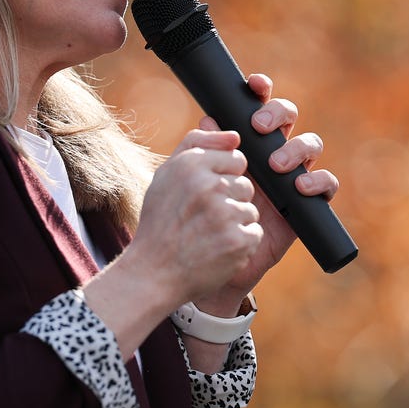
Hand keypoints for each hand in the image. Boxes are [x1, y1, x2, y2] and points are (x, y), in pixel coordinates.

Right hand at [127, 128, 263, 305]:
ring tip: (208, 234)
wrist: (154, 272)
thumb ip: (197, 145)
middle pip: (245, 184)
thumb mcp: (166, 176)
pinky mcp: (239, 240)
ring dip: (235, 223)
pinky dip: (240, 243)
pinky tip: (216, 249)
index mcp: (190, 165)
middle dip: (230, 200)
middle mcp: (209, 185)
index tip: (202, 195)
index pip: (236, 158)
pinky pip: (255, 232)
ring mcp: (225, 214)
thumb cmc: (161, 221)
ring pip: (250, 209)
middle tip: (203, 218)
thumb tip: (234, 135)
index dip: (221, 178)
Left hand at [194, 73, 339, 314]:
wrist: (212, 256)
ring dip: (296, 149)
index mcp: (244, 142)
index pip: (256, 107)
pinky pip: (326, 184)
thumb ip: (200, 150)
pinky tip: (300, 186)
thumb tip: (209, 121)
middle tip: (260, 128)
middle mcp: (271, 153)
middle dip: (278, 114)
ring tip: (275, 166)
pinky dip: (318, 181)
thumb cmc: (203, 214)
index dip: (260, 90)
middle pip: (288, 119)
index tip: (255, 85)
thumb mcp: (195, 181)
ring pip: (310, 145)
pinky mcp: (305, 203)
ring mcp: (291, 176)